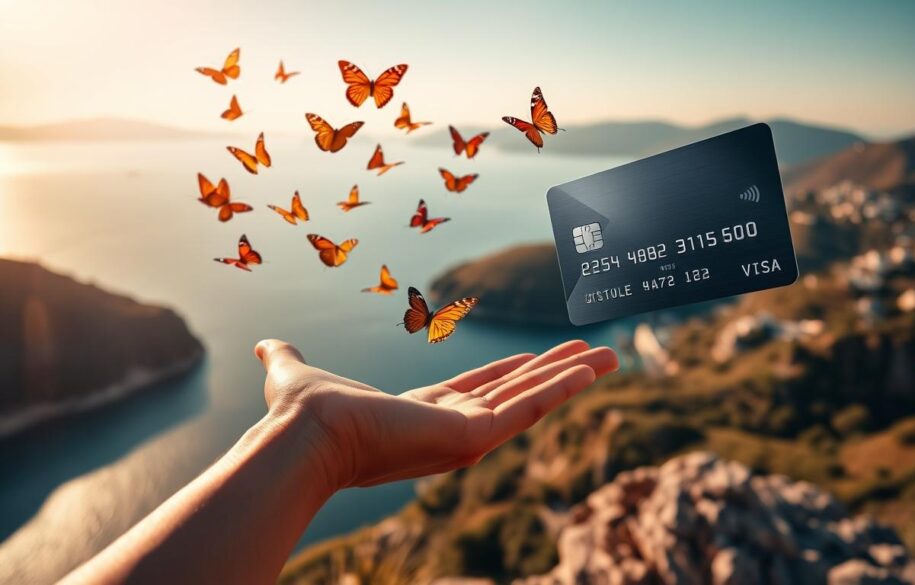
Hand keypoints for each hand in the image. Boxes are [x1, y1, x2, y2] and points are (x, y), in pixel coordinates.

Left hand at [255, 339, 617, 490]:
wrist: (308, 429)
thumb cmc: (302, 409)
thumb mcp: (296, 372)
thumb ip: (286, 357)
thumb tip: (262, 345)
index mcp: (420, 414)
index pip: (476, 390)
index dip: (507, 372)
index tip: (535, 356)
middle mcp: (450, 427)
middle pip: (516, 393)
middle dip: (555, 373)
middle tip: (593, 354)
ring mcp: (468, 434)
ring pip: (532, 399)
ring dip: (572, 377)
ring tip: (610, 357)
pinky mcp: (476, 435)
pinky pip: (530, 407)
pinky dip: (563, 387)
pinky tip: (592, 369)